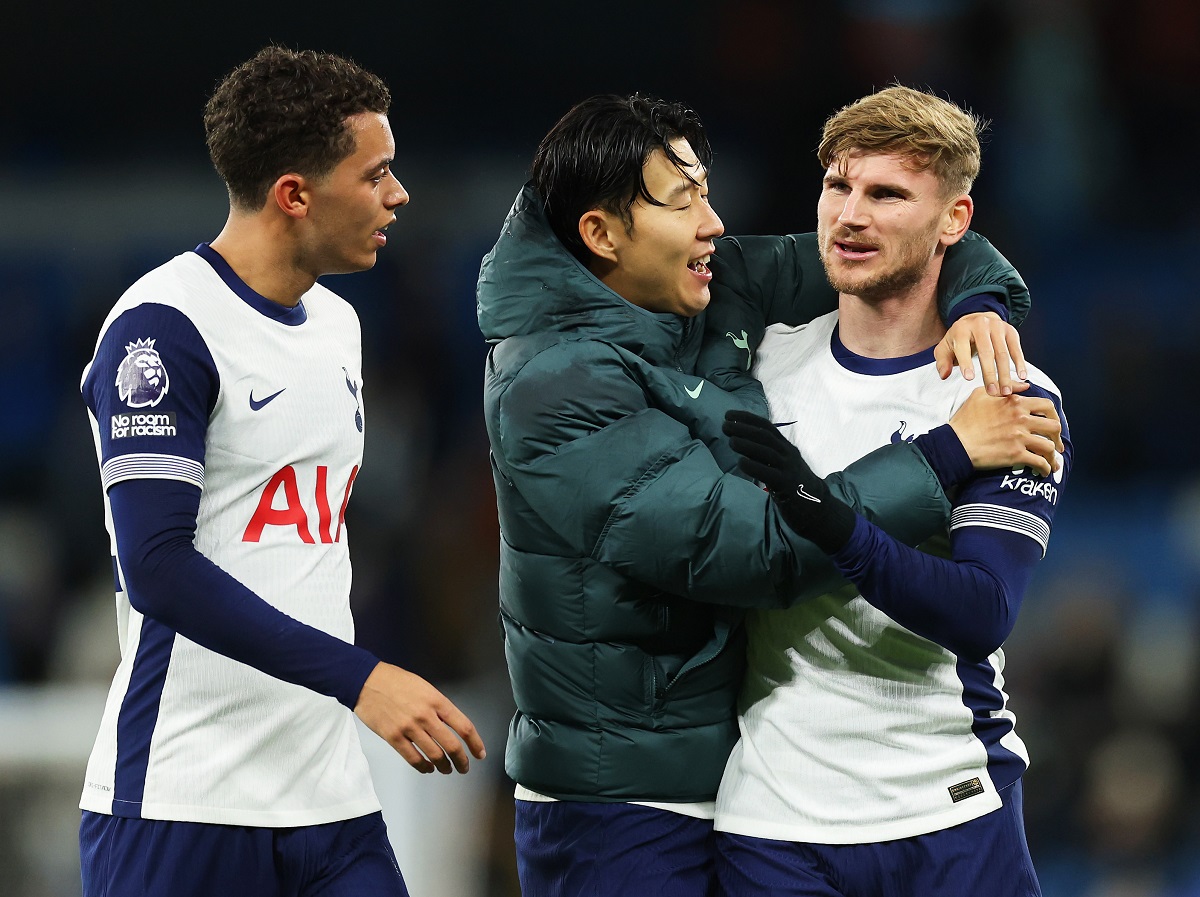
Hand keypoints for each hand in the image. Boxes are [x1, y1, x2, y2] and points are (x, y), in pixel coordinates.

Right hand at [354, 662, 485, 773]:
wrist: (367, 681)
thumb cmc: (395, 681)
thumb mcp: (424, 687)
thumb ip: (438, 706)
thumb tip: (450, 725)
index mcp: (436, 700)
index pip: (464, 726)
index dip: (475, 743)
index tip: (479, 753)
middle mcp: (426, 715)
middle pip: (452, 745)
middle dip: (461, 760)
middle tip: (464, 767)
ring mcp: (409, 728)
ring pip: (434, 755)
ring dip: (444, 766)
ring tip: (447, 769)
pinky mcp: (393, 738)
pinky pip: (413, 759)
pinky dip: (424, 767)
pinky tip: (428, 768)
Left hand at [722, 410, 856, 553]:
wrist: (818, 509)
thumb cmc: (795, 486)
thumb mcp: (782, 465)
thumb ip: (766, 455)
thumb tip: (741, 443)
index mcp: (786, 448)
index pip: (766, 427)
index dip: (747, 419)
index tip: (728, 414)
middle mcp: (788, 454)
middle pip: (765, 436)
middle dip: (744, 428)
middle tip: (724, 425)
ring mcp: (789, 469)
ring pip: (767, 452)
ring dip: (747, 444)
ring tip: (731, 441)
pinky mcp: (787, 485)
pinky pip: (769, 473)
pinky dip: (754, 466)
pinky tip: (741, 462)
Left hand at [935, 312, 1028, 396]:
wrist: (977, 319)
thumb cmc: (959, 338)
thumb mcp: (945, 347)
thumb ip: (942, 362)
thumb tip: (944, 375)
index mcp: (961, 329)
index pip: (963, 347)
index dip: (966, 363)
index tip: (969, 378)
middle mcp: (980, 325)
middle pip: (986, 352)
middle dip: (989, 374)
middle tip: (992, 392)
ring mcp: (997, 326)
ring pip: (1003, 353)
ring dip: (1005, 374)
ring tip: (1005, 390)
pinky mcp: (1010, 330)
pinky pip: (1016, 349)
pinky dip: (1020, 363)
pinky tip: (1022, 377)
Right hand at [948, 388, 1063, 474]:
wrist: (955, 443)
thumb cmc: (964, 420)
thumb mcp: (980, 395)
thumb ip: (1005, 388)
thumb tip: (1025, 386)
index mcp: (1015, 403)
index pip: (1046, 406)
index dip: (1054, 416)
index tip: (1052, 424)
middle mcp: (1021, 419)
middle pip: (1053, 427)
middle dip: (1057, 437)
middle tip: (1055, 444)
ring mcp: (1019, 437)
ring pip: (1049, 446)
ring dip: (1053, 456)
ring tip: (1052, 462)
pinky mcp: (1015, 455)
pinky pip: (1039, 462)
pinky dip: (1045, 468)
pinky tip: (1044, 472)